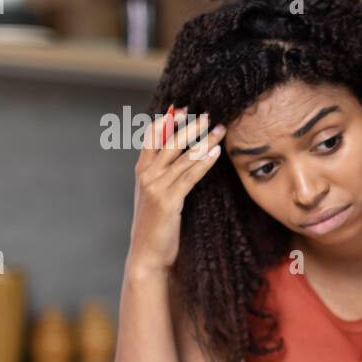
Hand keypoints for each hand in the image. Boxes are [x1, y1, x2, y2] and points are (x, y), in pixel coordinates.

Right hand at [126, 106, 225, 274]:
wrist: (148, 254)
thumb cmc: (156, 226)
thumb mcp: (156, 196)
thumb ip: (163, 176)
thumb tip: (180, 158)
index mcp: (142, 171)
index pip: (151, 136)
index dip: (167, 120)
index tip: (183, 106)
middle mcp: (146, 175)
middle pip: (169, 141)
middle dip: (189, 125)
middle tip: (207, 112)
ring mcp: (155, 187)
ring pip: (182, 156)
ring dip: (203, 140)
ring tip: (220, 128)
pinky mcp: (168, 200)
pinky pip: (190, 176)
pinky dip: (204, 162)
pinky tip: (216, 152)